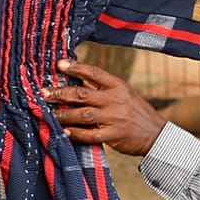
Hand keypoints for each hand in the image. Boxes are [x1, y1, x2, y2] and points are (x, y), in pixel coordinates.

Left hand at [41, 59, 166, 156]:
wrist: (156, 135)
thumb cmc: (136, 112)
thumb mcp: (123, 94)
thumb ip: (101, 87)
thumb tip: (77, 78)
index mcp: (118, 86)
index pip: (94, 73)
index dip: (76, 68)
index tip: (59, 64)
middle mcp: (116, 99)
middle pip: (83, 94)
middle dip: (60, 93)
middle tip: (43, 93)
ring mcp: (115, 118)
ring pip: (83, 114)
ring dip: (63, 114)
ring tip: (48, 114)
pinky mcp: (114, 135)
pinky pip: (91, 135)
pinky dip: (76, 134)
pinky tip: (64, 132)